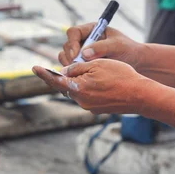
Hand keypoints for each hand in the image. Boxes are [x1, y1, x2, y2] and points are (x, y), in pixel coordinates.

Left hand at [32, 59, 147, 114]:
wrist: (140, 95)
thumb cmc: (120, 76)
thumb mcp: (97, 64)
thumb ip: (77, 68)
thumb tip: (64, 71)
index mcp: (78, 88)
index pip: (56, 80)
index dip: (44, 73)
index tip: (34, 67)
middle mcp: (81, 100)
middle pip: (68, 85)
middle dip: (69, 75)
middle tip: (77, 66)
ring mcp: (89, 107)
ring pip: (79, 90)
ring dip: (82, 81)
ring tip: (98, 72)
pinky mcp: (97, 109)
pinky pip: (88, 96)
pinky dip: (91, 88)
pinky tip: (104, 82)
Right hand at [58, 23, 143, 69]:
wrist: (134, 62)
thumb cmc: (127, 49)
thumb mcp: (117, 46)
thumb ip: (101, 47)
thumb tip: (84, 53)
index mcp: (91, 30)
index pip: (73, 32)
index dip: (72, 43)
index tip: (76, 55)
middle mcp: (83, 40)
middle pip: (67, 46)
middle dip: (70, 57)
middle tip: (77, 67)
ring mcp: (81, 53)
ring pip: (66, 57)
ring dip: (69, 65)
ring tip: (80, 73)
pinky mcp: (82, 64)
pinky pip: (71, 68)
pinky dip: (72, 73)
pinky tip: (81, 78)